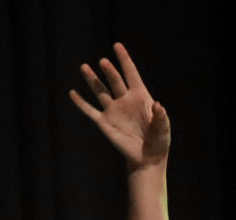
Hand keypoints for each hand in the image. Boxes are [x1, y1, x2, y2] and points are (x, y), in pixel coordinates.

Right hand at [70, 42, 169, 168]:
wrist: (147, 158)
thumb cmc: (158, 140)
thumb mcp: (163, 129)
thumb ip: (160, 117)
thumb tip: (158, 106)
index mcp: (140, 96)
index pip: (131, 74)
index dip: (124, 60)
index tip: (117, 46)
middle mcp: (124, 100)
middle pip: (115, 81)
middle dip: (109, 71)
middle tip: (104, 62)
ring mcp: (113, 111)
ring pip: (100, 91)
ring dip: (92, 80)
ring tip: (84, 67)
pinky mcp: (104, 123)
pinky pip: (90, 111)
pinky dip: (81, 103)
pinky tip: (72, 93)